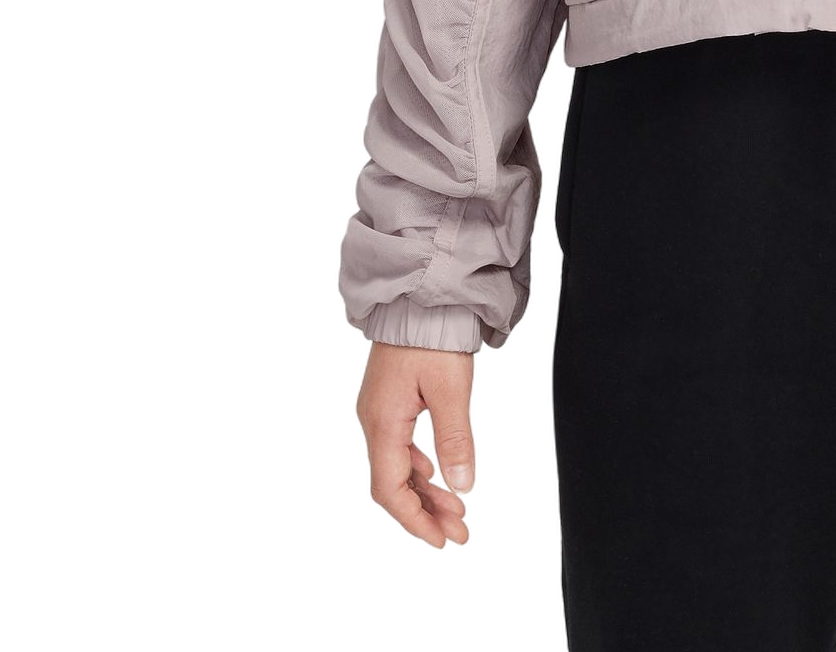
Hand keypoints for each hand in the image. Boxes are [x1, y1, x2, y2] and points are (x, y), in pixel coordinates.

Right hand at [353, 342, 478, 551]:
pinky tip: (441, 475)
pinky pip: (403, 447)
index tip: (442, 540)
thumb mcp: (451, 389)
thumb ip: (455, 441)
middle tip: (459, 531)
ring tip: (458, 509)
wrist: (420, 295)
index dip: (416, 521)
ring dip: (428, 491)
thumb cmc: (431, 334)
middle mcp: (374, 421)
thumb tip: (462, 487)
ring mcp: (379, 411)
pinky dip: (423, 467)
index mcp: (381, 423)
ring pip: (401, 466)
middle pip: (395, 484)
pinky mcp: (390, 400)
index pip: (391, 492)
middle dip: (426, 511)